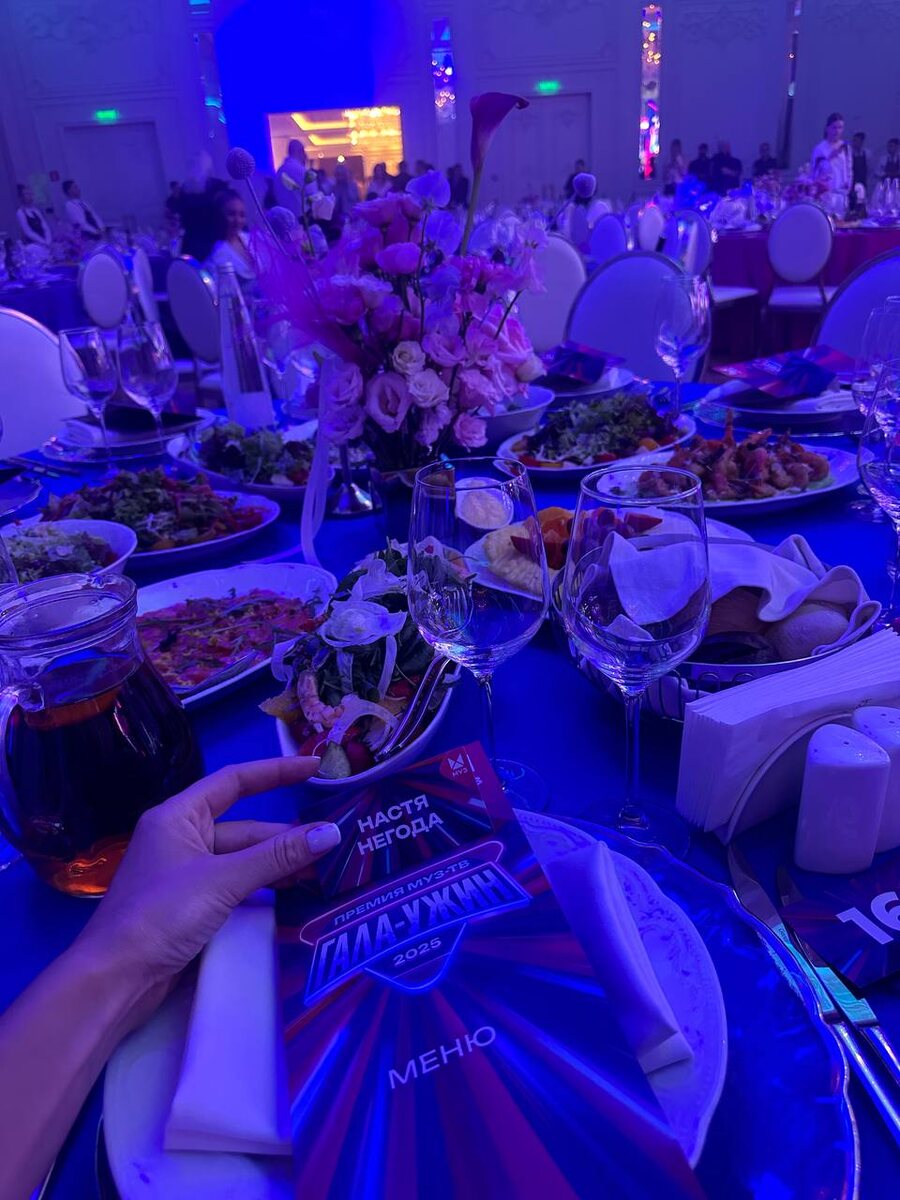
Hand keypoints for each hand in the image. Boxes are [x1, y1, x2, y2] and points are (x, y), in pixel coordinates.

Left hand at [74, 757, 336, 1016]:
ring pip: (242, 859)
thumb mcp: (222, 880)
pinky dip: (263, 886)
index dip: (276, 771)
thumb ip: (277, 857)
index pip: (235, 781)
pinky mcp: (191, 906)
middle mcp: (181, 838)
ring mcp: (186, 874)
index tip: (315, 768)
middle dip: (286, 835)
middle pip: (244, 827)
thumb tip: (331, 833)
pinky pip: (236, 885)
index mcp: (178, 816)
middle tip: (334, 840)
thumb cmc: (161, 914)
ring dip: (278, 863)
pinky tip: (293, 893)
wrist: (115, 979)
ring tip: (324, 868)